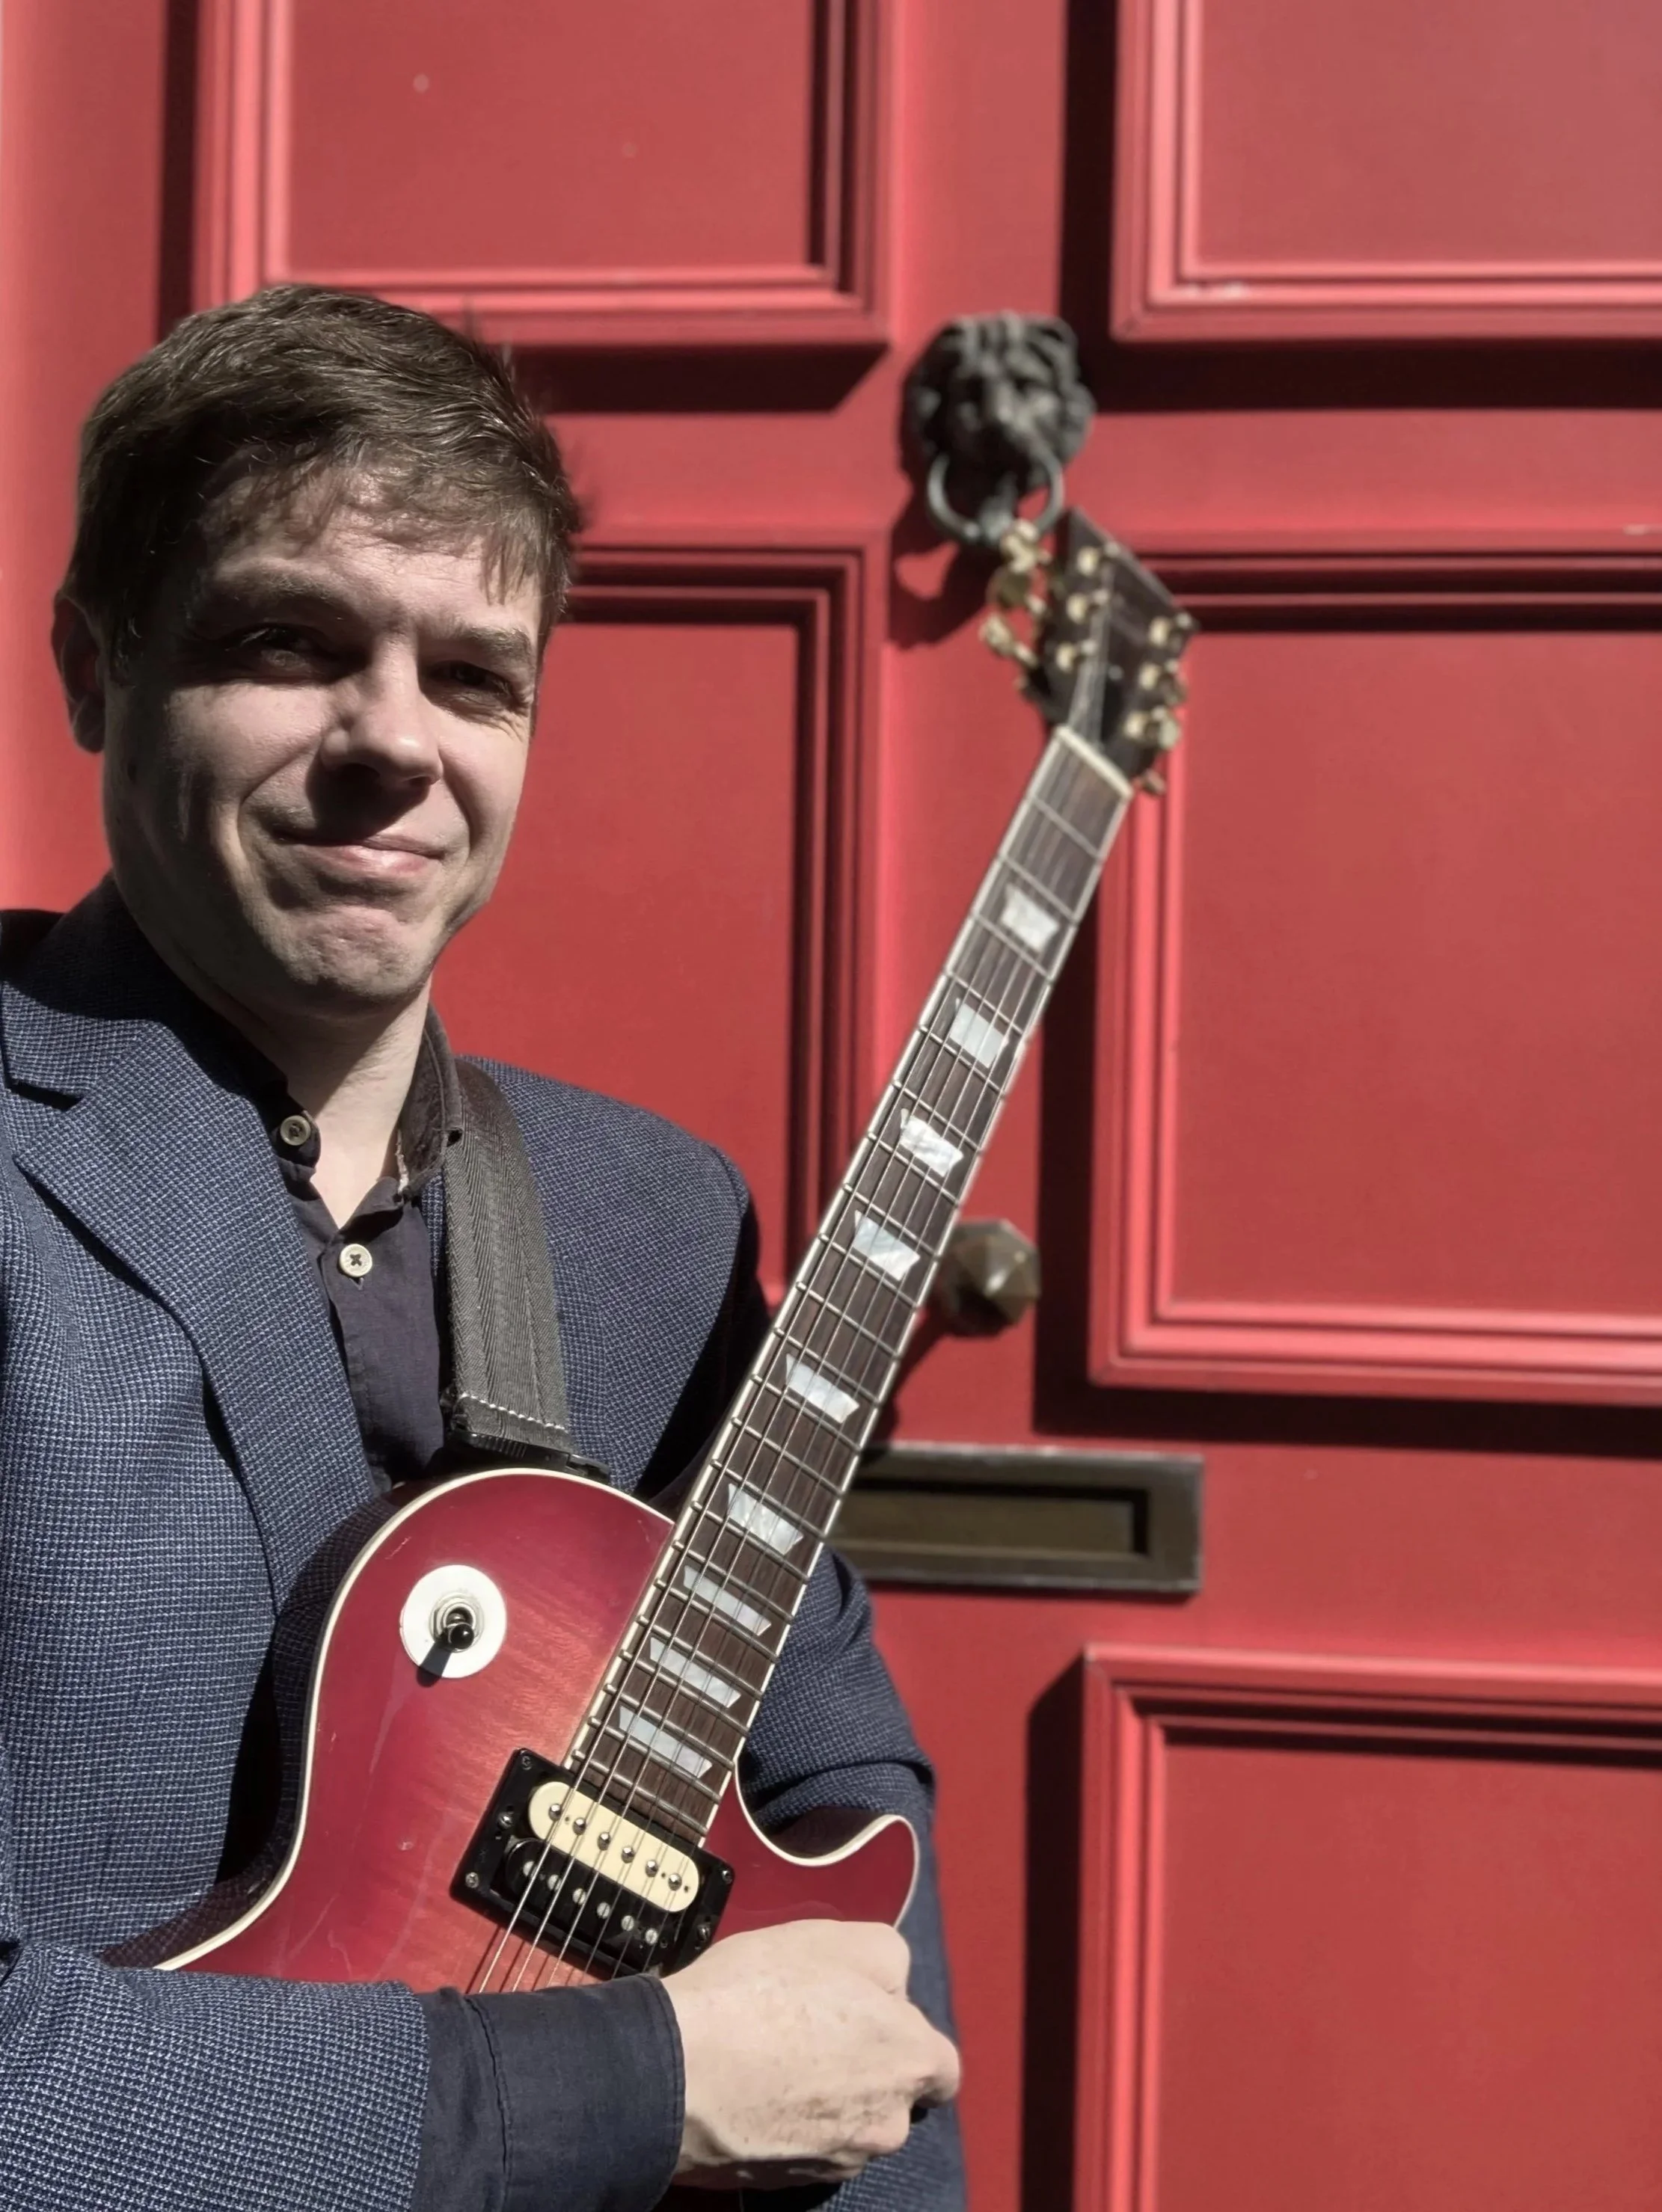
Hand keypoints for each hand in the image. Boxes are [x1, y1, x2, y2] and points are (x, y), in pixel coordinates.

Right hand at [663, 1919, 960, 2188]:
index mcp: (911, 2062)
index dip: (902, 2030)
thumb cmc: (759, 1992)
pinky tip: (751, 2087)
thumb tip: (891, 1989)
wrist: (675, 2069)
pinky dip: (787, 2121)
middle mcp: (887, 2125)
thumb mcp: (833, 1937)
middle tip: (807, 2025)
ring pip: (846, 2120)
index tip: (861, 2012)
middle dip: (860, 2061)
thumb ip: (886, 1957)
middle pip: (889, 2091)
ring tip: (770, 2054)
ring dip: (823, 2093)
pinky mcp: (789, 2182)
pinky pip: (803, 2145)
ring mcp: (837, 2162)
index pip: (940, 2064)